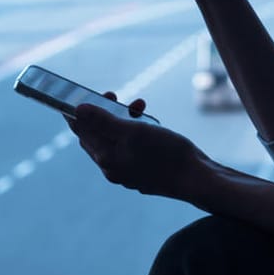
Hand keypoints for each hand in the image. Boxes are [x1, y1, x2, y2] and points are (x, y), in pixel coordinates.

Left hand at [67, 91, 207, 201]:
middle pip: (98, 136)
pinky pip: (131, 147)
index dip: (77, 112)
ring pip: (117, 139)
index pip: (82, 132)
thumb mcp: (133, 131)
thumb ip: (103, 121)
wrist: (196, 179)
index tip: (77, 95)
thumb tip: (77, 110)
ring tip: (140, 105)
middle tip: (113, 95)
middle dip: (104, 113)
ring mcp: (128, 171)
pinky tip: (149, 123)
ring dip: (124, 119)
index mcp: (106, 158)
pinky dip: (136, 131)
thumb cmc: (166, 154)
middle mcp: (113, 168)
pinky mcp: (143, 171)